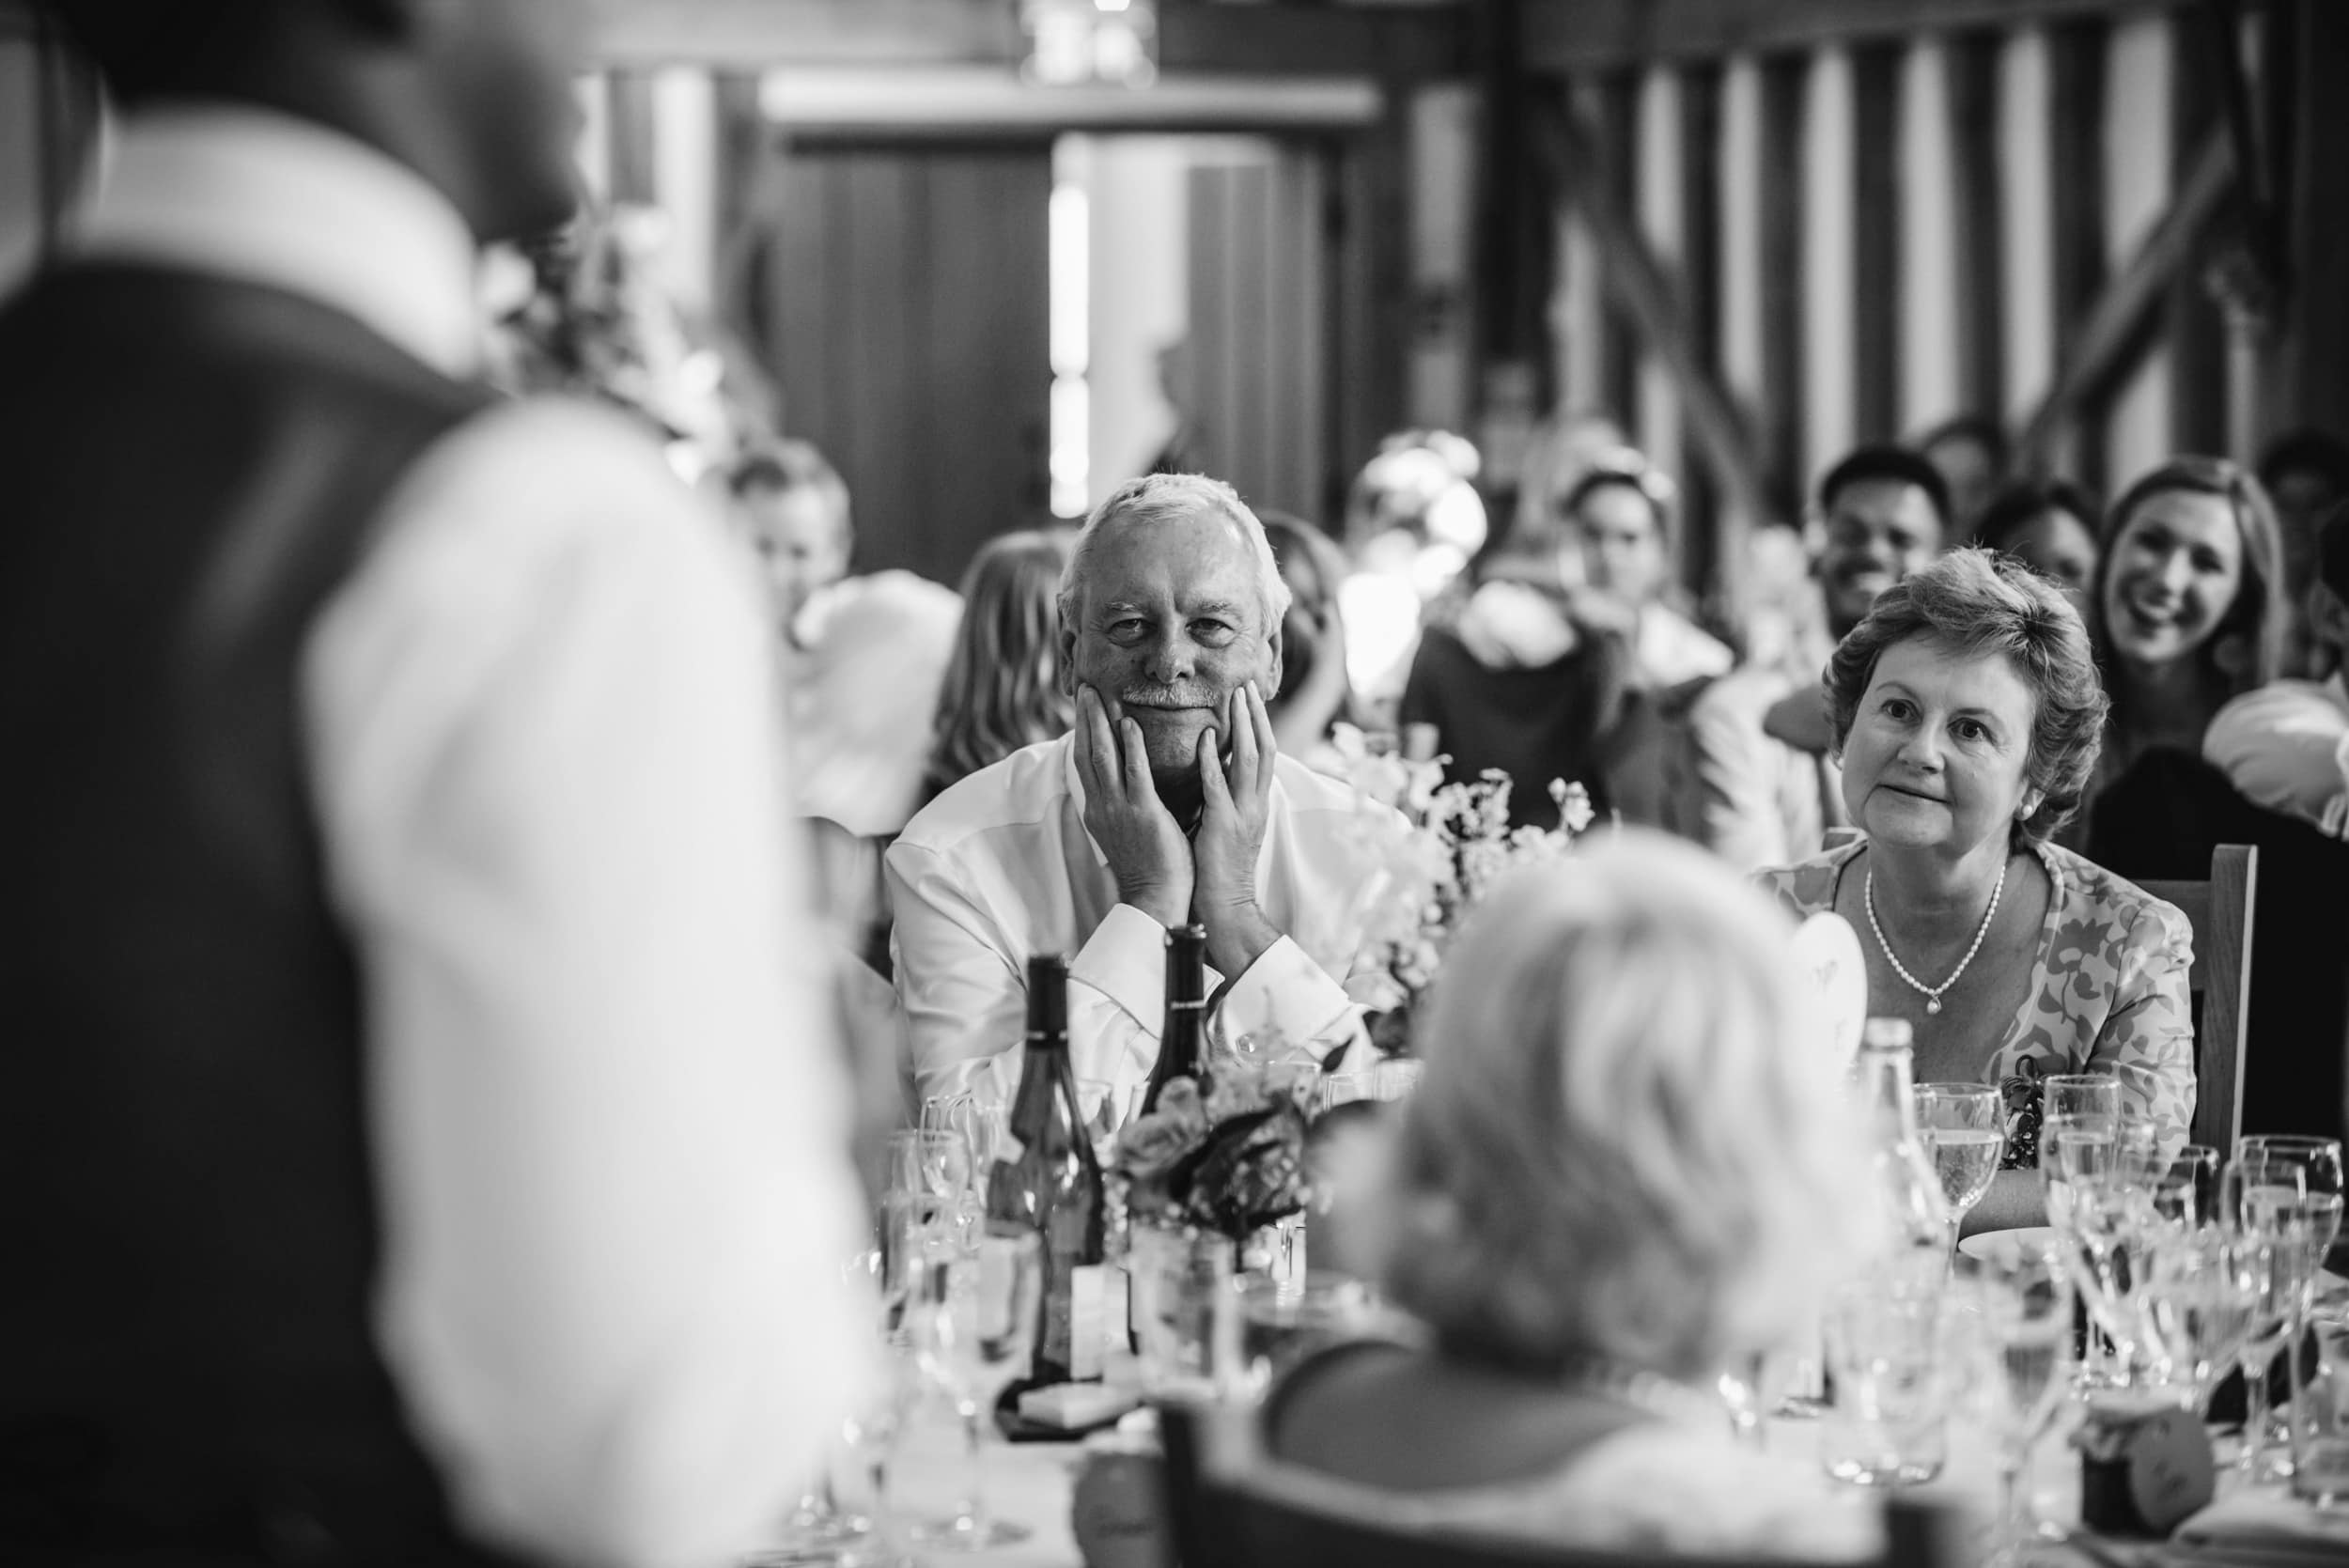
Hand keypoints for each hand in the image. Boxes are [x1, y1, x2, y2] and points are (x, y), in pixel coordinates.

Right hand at [1074, 685, 1192, 924]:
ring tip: (1096, 695)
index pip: (1086, 764)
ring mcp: (1119, 810)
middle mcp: (1102, 807)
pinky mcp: (1143, 814)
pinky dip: (1130, 747)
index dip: (1083, 733)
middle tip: (1083, 689)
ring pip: (1103, 757)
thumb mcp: (1127, 831)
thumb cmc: (1150, 867)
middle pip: (1087, 754)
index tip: (1083, 708)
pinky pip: (1134, 774)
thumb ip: (1125, 803)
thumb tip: (1130, 781)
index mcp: (1098, 810)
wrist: (1156, 900)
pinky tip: (1128, 723)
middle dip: (1084, 720)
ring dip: (1099, 723)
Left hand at [1194, 682, 1280, 977]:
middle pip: (1264, 748)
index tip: (1249, 696)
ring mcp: (1242, 814)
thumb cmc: (1220, 869)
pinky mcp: (1223, 827)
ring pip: (1249, 760)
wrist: (1226, 907)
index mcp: (1257, 804)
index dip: (1259, 723)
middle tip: (1245, 684)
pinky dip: (1213, 759)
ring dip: (1242, 726)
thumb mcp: (1230, 826)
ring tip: (1233, 696)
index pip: (1265, 754)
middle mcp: (1256, 804)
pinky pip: (1219, 786)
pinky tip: (1204, 737)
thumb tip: (1216, 769)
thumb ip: (1228, 798)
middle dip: (1256, 715)